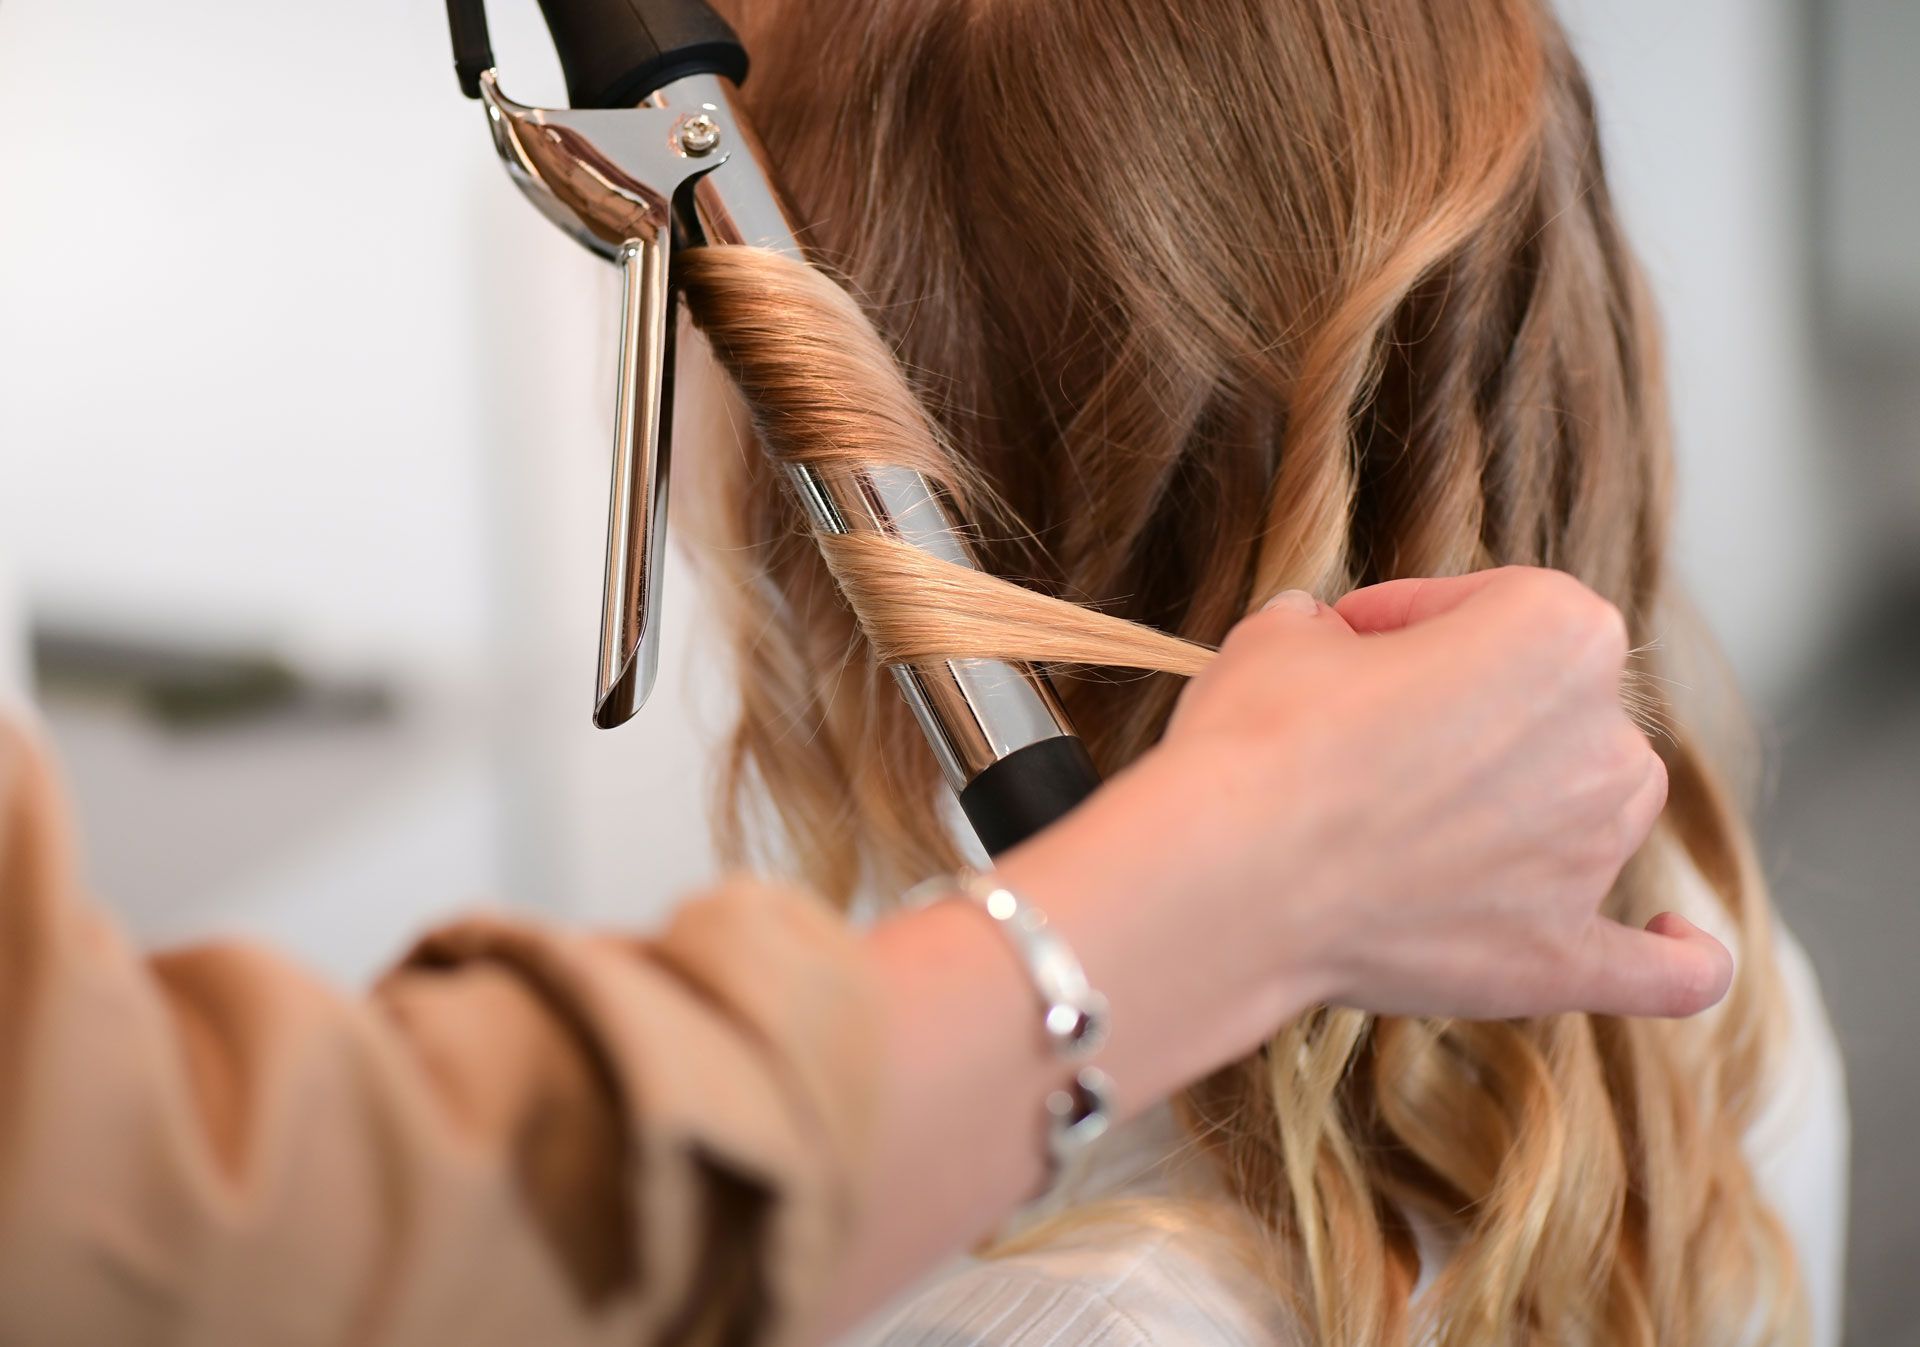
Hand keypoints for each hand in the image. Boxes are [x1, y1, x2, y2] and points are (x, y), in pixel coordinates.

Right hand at [997, 567, 1731, 1105]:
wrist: (1232, 875)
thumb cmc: (1261, 741)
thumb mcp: (1284, 636)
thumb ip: (1330, 635)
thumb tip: (1328, 651)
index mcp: (1561, 632)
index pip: (1493, 605)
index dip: (1409, 622)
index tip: (1348, 645)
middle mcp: (1606, 741)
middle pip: (1555, 710)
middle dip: (1472, 717)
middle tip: (1367, 741)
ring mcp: (1593, 857)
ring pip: (1597, 813)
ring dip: (1535, 808)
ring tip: (1423, 827)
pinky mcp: (1563, 958)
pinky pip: (1662, 970)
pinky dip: (1675, 959)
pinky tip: (1677, 946)